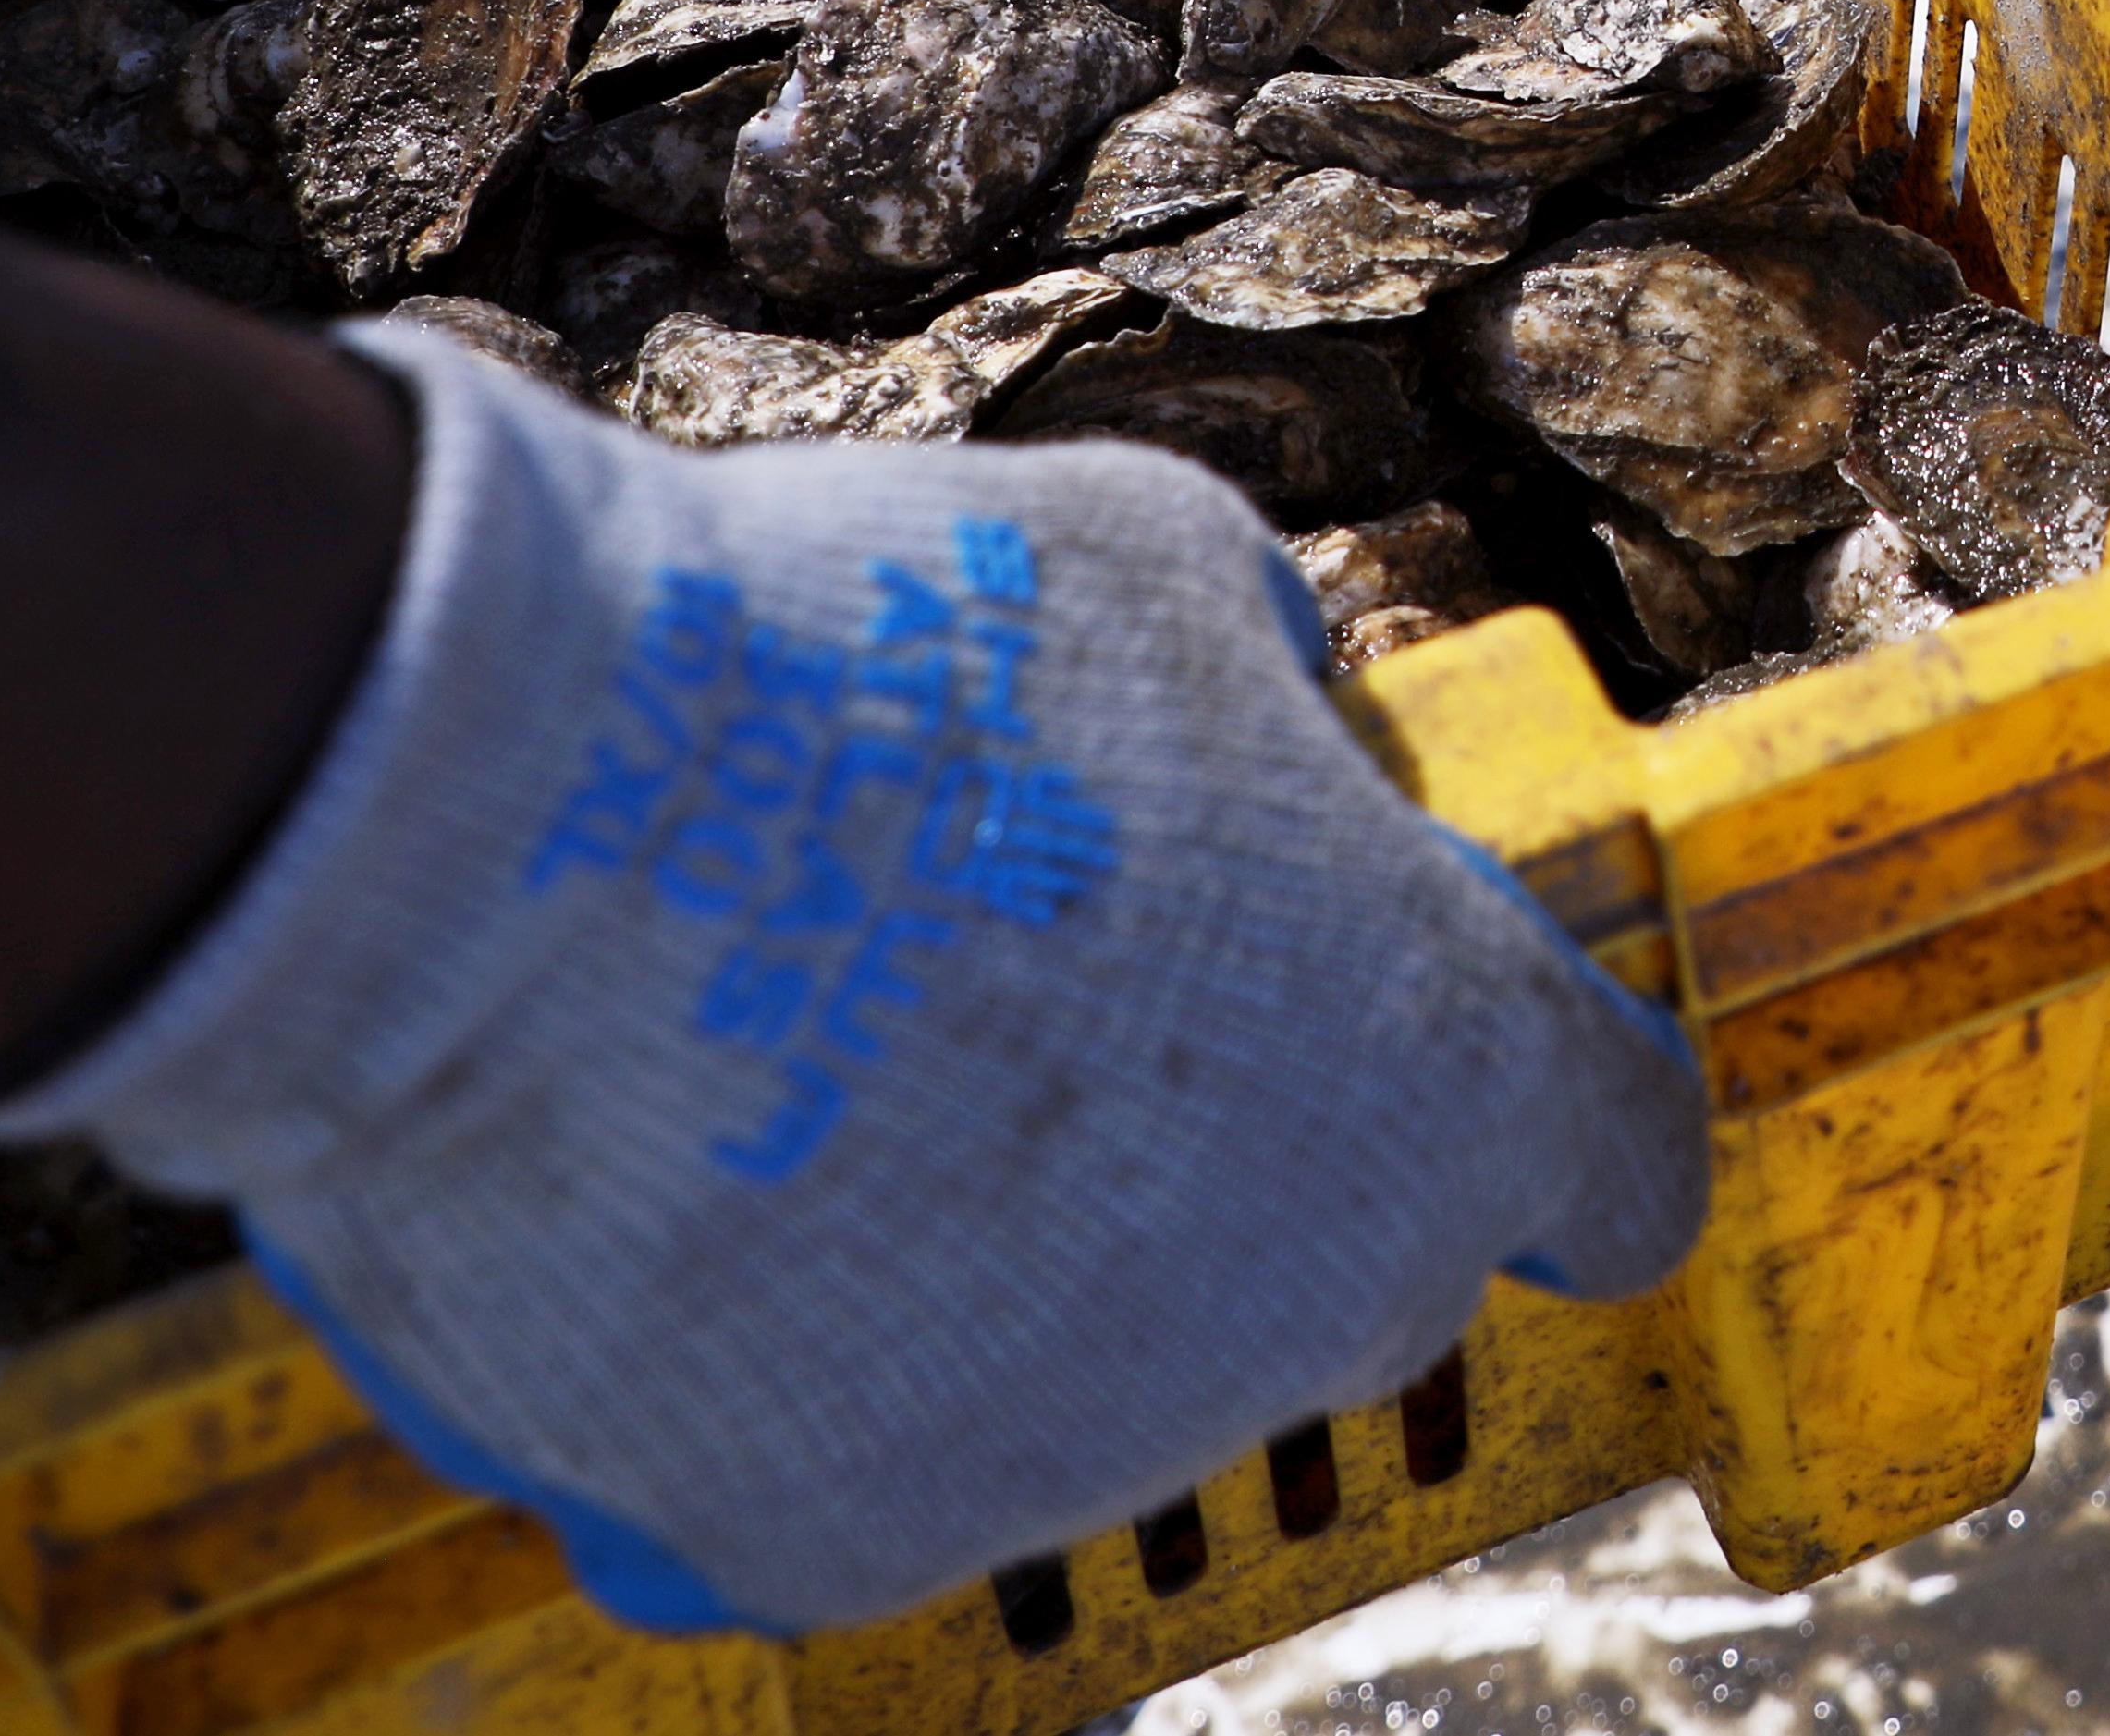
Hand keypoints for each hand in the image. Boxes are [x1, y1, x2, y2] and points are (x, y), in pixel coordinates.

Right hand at [0, 325, 1708, 1635]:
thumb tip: (1253, 726)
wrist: (501, 831)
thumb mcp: (1159, 569)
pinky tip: (690, 1188)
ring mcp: (1067, 1455)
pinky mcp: (825, 1540)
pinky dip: (785, 1347)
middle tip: (1044, 998)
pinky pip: (849, 1450)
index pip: (1608, 1165)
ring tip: (809, 1040)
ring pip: (1084, 1362)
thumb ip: (1266, 696)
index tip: (1448, 1042)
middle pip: (1337, 1266)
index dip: (1541, 1093)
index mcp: (1442, 1082)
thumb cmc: (865, 665)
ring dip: (997, 1242)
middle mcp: (1297, 1313)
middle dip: (1244, 1156)